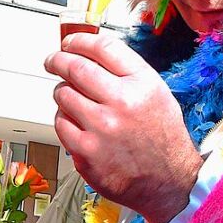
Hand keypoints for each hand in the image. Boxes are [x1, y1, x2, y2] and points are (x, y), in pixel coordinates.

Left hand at [44, 32, 201, 222]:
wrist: (170, 182)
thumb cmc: (161, 138)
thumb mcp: (155, 94)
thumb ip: (124, 73)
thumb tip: (88, 53)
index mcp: (142, 85)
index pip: (103, 48)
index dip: (79, 40)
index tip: (68, 42)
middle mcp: (122, 103)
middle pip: (75, 67)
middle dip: (57, 60)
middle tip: (53, 60)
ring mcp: (101, 128)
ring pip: (62, 94)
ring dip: (62, 93)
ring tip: (73, 100)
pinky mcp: (85, 151)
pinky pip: (60, 123)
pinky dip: (64, 120)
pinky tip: (78, 125)